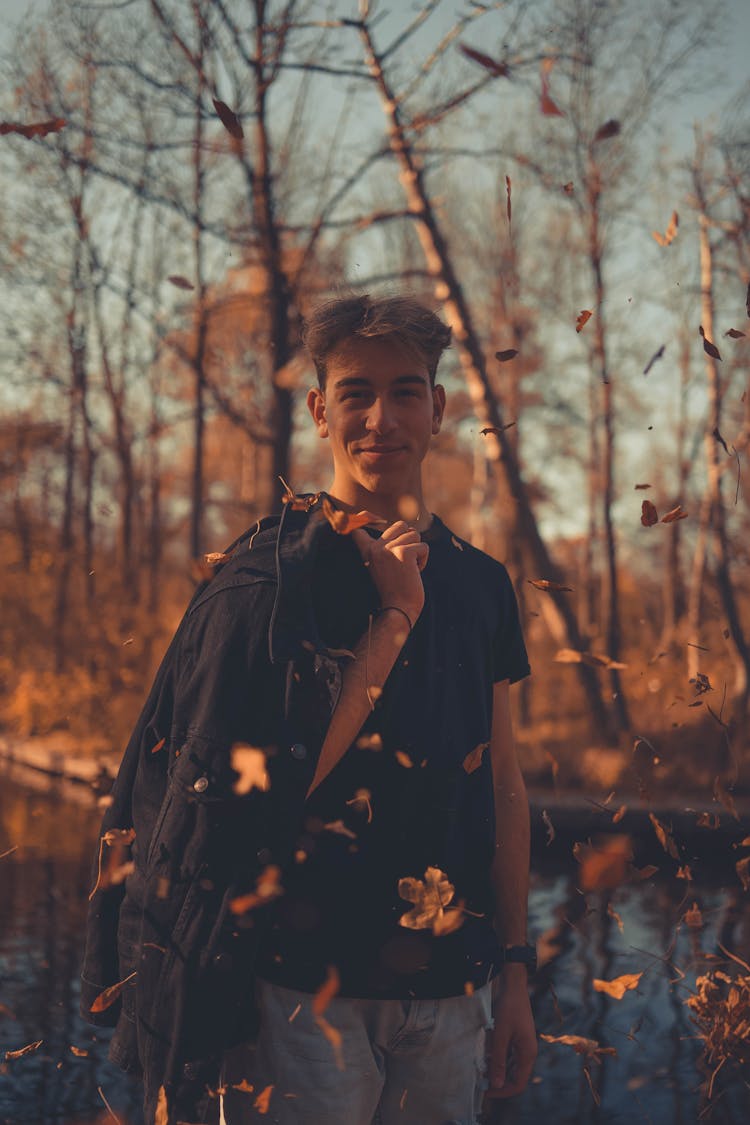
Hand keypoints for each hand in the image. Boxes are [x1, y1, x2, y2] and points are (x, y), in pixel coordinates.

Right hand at [351, 521, 427, 622]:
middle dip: (410, 540)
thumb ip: (387, 549)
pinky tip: (415, 573)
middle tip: (406, 561)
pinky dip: (424, 560)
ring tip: (410, 568)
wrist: (399, 610)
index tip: (364, 516)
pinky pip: (423, 547)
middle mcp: (376, 547)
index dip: (364, 519)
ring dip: (418, 551)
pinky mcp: (403, 553)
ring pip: (414, 534)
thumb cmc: (395, 591)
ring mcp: (389, 549)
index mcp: (368, 552)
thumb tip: (405, 528)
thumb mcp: (383, 567)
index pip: (359, 529)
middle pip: (400, 525)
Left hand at [485, 970, 536, 1098]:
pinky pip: (508, 1055)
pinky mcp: (518, 1038)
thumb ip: (499, 1060)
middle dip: (498, 1081)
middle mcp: (528, 1052)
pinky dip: (498, 1058)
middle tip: (481, 1081)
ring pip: (510, 1066)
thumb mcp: (500, 1034)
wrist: (514, 985)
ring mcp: (523, 1045)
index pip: (518, 1084)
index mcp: (528, 1053)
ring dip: (497, 1069)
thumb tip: (497, 1084)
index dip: (502, 1091)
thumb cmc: (509, 1007)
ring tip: (481, 1069)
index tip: (486, 1091)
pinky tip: (486, 1055)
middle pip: (514, 1077)